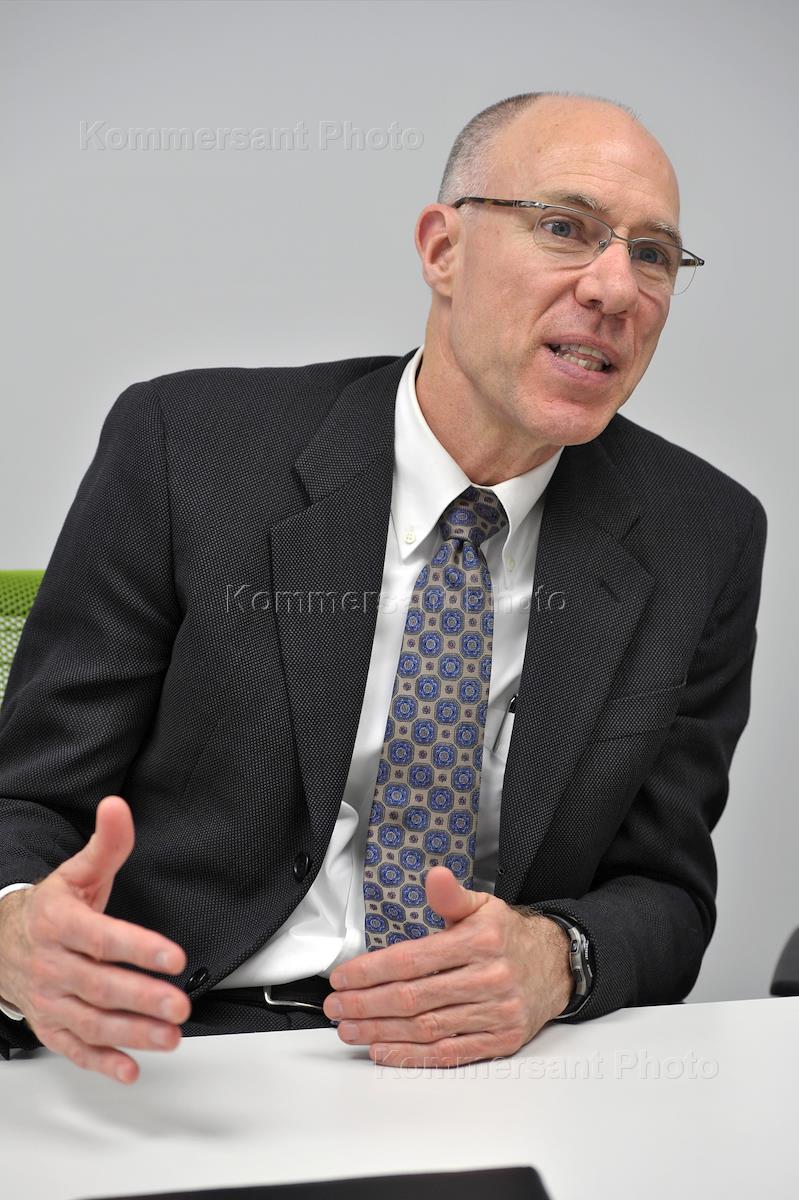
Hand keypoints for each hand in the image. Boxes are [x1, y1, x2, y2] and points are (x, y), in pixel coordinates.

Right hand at [0, 795, 189, 1084]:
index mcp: (59, 923)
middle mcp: (51, 965)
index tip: (173, 956)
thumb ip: (107, 843)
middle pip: (99, 985)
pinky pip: (73, 1049)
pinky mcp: (50, 1027)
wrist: (1, 940)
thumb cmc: (51, 907)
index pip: (101, 938)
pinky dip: (101, 1062)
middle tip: (180, 1005)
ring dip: (132, 1034)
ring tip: (171, 1036)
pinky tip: (130, 1068)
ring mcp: (49, 1000)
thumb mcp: (77, 870)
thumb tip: (118, 807)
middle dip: (142, 998)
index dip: (138, 948)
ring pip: (91, 1022)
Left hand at [323, 866, 572, 1067]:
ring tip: (349, 1029)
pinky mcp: (500, 1040)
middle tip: (336, 1007)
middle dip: (367, 1004)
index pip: (414, 959)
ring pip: (427, 1028)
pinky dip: (412, 1055)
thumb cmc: (510, 936)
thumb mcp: (484, 905)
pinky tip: (383, 1050)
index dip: (372, 971)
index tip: (342, 977)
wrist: (556, 966)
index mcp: (482, 941)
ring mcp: (496, 1013)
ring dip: (381, 1031)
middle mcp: (490, 978)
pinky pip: (449, 1052)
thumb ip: (451, 896)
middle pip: (415, 997)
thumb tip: (435, 876)